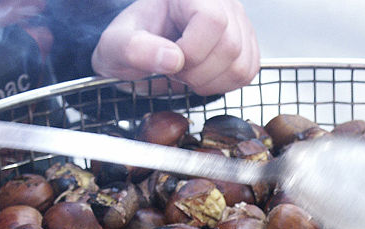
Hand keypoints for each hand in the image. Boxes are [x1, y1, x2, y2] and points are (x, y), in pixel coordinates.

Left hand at [91, 0, 259, 95]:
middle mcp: (221, 1)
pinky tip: (203, 76)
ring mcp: (238, 22)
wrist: (143, 50)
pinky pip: (248, 74)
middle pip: (230, 46)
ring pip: (242, 65)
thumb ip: (135, 49)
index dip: (192, 51)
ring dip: (210, 82)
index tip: (170, 61)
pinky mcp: (247, 44)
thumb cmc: (131, 43)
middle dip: (199, 72)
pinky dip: (224, 85)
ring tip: (188, 73)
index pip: (212, 20)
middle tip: (176, 70)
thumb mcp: (116, 46)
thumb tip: (173, 59)